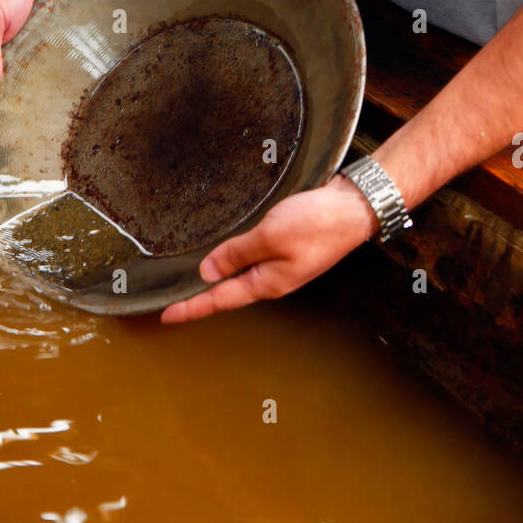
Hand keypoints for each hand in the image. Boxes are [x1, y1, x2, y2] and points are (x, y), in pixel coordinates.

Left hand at [160, 175, 379, 323]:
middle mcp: (274, 278)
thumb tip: (208, 272)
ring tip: (195, 280)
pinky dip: (236, 259)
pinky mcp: (291, 246)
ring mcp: (284, 263)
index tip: (167, 316)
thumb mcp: (270, 236)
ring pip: (243, 274)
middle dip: (203, 298)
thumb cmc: (317, 222)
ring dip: (219, 277)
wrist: (355, 207)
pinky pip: (255, 257)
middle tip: (175, 301)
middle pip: (230, 291)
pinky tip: (230, 253)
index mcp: (268, 282)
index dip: (192, 307)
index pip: (220, 299)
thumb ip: (237, 253)